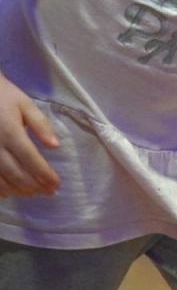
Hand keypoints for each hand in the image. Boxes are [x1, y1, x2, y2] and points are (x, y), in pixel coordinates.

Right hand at [0, 73, 60, 196]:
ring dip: (17, 189)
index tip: (57, 185)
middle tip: (49, 192)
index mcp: (10, 132)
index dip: (44, 174)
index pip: (30, 159)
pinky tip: (8, 193)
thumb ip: (40, 124)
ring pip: (0, 179)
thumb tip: (55, 146)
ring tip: (32, 193)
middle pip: (16, 173)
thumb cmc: (2, 96)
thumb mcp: (25, 104)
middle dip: (34, 186)